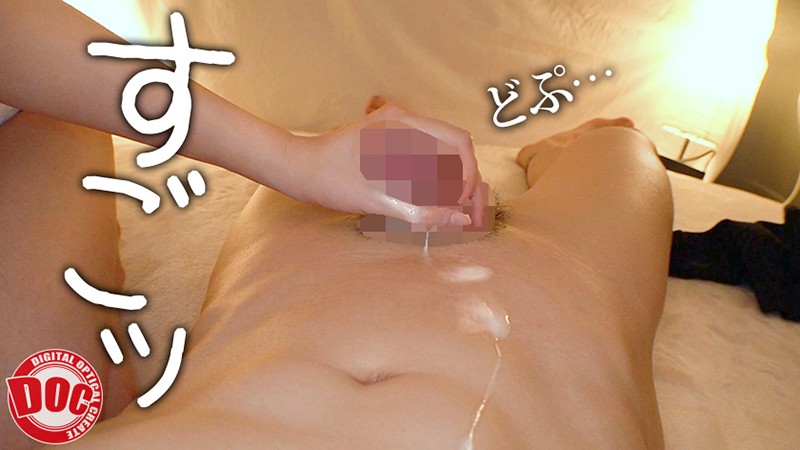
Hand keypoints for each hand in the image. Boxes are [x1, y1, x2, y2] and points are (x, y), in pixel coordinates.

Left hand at [284, 99, 485, 227]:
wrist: (296, 169)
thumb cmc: (329, 180)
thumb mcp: (376, 201)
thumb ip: (422, 212)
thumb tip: (460, 220)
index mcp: (404, 124)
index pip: (459, 142)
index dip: (468, 175)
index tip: (460, 205)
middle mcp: (406, 119)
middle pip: (457, 148)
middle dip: (466, 183)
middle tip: (468, 219)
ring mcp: (400, 129)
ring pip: (444, 155)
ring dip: (451, 184)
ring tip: (450, 216)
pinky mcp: (393, 141)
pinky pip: (427, 158)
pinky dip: (435, 182)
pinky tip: (430, 205)